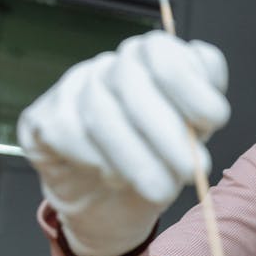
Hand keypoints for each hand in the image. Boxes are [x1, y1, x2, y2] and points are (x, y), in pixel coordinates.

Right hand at [17, 30, 229, 255]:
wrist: (111, 202)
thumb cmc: (157, 162)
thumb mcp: (192, 141)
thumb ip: (201, 120)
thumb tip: (206, 118)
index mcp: (154, 59)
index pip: (167, 53)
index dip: (190, 85)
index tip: (212, 122)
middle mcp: (112, 65)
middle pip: (131, 79)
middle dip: (166, 131)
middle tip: (189, 172)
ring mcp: (74, 87)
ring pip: (99, 110)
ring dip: (135, 157)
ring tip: (158, 189)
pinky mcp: (43, 117)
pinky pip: (68, 134)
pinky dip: (98, 161)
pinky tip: (114, 177)